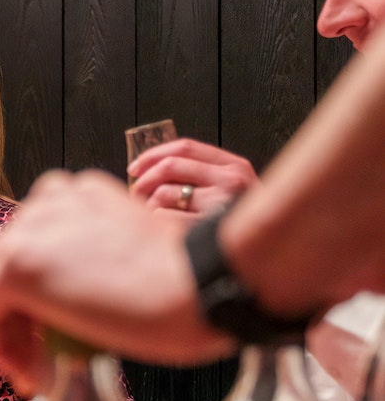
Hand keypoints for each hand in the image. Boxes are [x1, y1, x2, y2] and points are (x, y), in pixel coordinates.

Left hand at [0, 169, 233, 392]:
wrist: (203, 284)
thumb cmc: (185, 282)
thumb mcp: (126, 255)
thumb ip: (88, 264)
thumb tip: (69, 303)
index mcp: (74, 194)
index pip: (25, 244)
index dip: (29, 294)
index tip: (48, 332)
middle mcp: (45, 201)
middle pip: (0, 263)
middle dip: (14, 314)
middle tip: (38, 357)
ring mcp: (26, 232)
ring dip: (5, 332)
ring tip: (35, 368)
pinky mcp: (16, 266)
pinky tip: (29, 369)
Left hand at [129, 138, 258, 223]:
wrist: (266, 253)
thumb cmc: (238, 222)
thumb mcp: (230, 189)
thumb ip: (201, 173)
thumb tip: (149, 169)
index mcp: (234, 165)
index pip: (185, 147)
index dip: (153, 155)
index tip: (134, 167)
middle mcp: (231, 180)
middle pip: (170, 167)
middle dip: (144, 180)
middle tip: (135, 193)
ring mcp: (222, 204)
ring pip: (164, 193)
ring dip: (149, 204)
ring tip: (154, 215)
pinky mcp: (209, 228)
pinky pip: (164, 219)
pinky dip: (157, 222)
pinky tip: (163, 230)